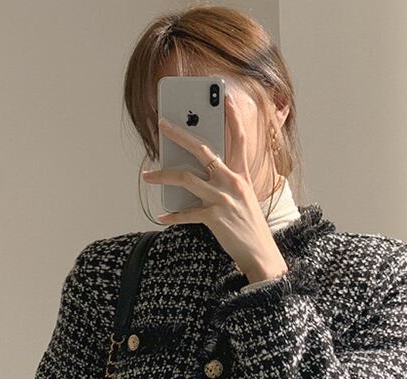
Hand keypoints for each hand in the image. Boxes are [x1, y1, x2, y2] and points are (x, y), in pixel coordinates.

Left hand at [142, 92, 288, 284]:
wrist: (260, 254)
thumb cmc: (249, 227)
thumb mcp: (242, 200)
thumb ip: (224, 184)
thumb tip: (195, 176)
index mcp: (242, 176)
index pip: (238, 139)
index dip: (232, 117)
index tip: (225, 96)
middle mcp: (233, 182)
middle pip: (202, 150)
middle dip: (180, 135)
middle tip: (162, 125)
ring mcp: (223, 199)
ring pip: (186, 178)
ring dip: (162, 175)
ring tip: (147, 176)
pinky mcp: (214, 217)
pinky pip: (186, 213)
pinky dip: (172, 215)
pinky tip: (162, 216)